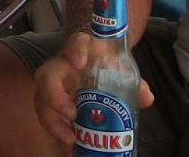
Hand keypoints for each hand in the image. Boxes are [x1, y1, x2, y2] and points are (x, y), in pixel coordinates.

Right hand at [33, 33, 153, 146]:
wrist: (95, 62)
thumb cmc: (106, 64)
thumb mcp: (122, 70)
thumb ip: (135, 83)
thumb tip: (147, 98)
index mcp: (81, 50)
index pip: (75, 43)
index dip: (75, 50)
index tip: (79, 62)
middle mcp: (61, 66)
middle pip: (46, 75)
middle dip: (54, 96)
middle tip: (72, 114)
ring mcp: (53, 85)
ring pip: (41, 100)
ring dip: (53, 121)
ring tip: (71, 138)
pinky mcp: (52, 103)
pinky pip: (48, 117)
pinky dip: (58, 132)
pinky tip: (70, 146)